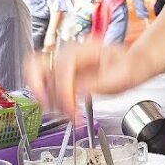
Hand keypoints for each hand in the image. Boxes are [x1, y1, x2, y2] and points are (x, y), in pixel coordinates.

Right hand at [24, 39, 146, 120]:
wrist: (127, 66)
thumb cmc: (125, 69)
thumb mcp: (119, 78)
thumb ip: (97, 83)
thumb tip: (77, 90)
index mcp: (86, 50)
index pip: (63, 66)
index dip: (63, 90)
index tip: (71, 109)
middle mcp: (69, 52)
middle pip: (37, 65)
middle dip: (42, 91)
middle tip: (53, 109)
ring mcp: (62, 61)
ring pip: (37, 77)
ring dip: (48, 100)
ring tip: (68, 114)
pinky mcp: (59, 73)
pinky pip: (44, 85)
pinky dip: (50, 101)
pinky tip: (66, 111)